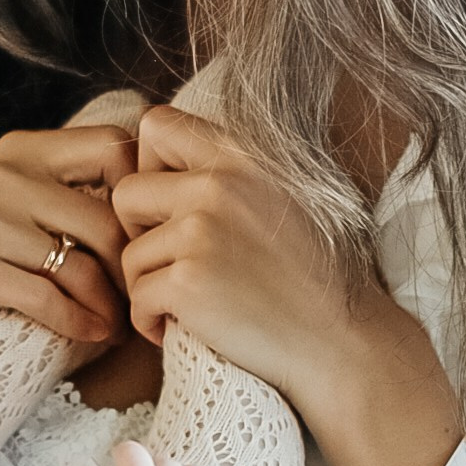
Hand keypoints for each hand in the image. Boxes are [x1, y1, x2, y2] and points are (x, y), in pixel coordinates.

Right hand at [0, 120, 138, 432]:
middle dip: (130, 267)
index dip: (142, 193)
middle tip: (138, 299)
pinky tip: (90, 334)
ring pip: (80, 264)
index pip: (115, 146)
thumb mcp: (17, 206)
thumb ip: (70, 192)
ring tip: (117, 326)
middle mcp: (1, 173)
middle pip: (106, 218)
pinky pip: (47, 297)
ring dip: (109, 305)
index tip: (145, 238)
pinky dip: (78, 322)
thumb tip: (158, 202)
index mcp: (21, 149)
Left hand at [112, 107, 367, 420]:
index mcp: (241, 156)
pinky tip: (181, 328)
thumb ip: (226, 172)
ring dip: (147, 286)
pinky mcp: (188, 280)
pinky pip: (136, 298)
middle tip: (171, 262)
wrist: (338, 339)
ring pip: (129, 254)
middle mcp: (219, 184)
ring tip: (187, 303)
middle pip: (127, 192)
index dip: (146, 166)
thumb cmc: (308, 277)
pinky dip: (149, 321)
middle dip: (136, 233)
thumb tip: (154, 163)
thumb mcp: (279, 196)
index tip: (167, 207)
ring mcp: (201, 232)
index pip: (156, 125)